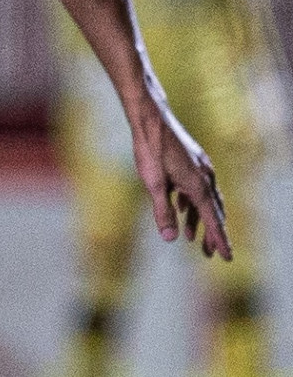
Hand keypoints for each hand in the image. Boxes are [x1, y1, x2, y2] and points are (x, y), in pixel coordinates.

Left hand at [130, 95, 231, 259]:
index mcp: (198, 185)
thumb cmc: (150, 150)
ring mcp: (199, 168)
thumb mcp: (153, 184)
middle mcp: (205, 177)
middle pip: (213, 211)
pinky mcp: (191, 162)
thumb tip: (170, 239)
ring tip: (193, 239)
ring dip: (199, 220)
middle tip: (210, 255)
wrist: (151, 119)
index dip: (219, 240)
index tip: (226, 257)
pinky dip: (191, 203)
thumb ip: (162, 211)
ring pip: (204, 200)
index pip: (213, 219)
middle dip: (212, 234)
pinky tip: (182, 210)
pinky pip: (195, 189)